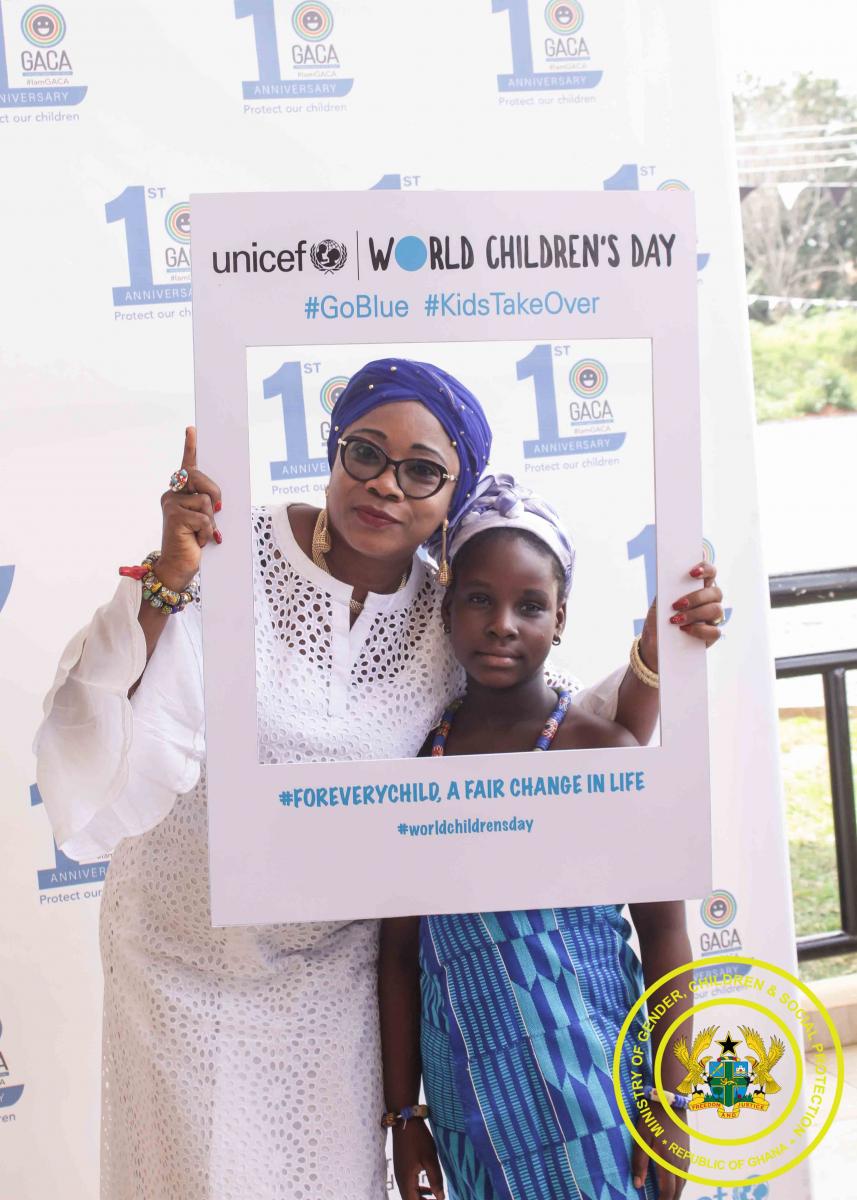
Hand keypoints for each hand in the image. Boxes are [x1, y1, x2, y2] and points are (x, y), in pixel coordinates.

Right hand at [157, 427, 221, 590]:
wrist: (179, 567)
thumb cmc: (194, 542)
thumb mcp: (204, 518)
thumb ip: (207, 503)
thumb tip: (217, 500)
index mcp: (179, 493)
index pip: (186, 466)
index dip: (190, 447)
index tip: (193, 429)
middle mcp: (172, 494)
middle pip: (200, 479)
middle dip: (214, 493)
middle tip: (218, 511)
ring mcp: (171, 504)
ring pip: (206, 501)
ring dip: (211, 520)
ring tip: (201, 533)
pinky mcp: (174, 517)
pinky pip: (204, 517)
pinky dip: (207, 532)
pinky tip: (199, 541)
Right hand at [392, 1121, 444, 1199]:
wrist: (405, 1121)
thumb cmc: (418, 1139)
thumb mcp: (430, 1159)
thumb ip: (435, 1180)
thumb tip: (441, 1197)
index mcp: (406, 1181)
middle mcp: (400, 1179)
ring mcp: (399, 1173)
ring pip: (409, 1193)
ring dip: (421, 1198)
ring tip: (435, 1198)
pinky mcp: (401, 1166)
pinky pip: (409, 1184)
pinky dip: (418, 1190)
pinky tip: (428, 1187)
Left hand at [631, 1112, 686, 1198]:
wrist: (671, 1102)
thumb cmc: (652, 1119)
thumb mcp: (641, 1138)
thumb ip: (639, 1162)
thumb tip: (637, 1185)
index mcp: (668, 1162)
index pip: (668, 1192)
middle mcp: (680, 1164)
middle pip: (678, 1191)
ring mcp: (686, 1158)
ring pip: (683, 1184)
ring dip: (675, 1193)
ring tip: (665, 1197)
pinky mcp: (688, 1152)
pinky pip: (685, 1175)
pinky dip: (679, 1184)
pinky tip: (673, 1183)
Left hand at [639, 562, 723, 671]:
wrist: (654, 643)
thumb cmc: (658, 619)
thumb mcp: (659, 603)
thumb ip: (667, 591)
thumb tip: (671, 579)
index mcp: (698, 588)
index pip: (710, 572)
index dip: (705, 568)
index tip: (692, 572)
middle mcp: (709, 601)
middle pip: (716, 592)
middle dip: (696, 597)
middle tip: (677, 604)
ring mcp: (713, 619)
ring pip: (716, 610)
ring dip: (695, 614)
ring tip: (676, 620)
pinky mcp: (712, 635)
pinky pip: (715, 631)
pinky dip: (699, 630)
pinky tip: (684, 630)